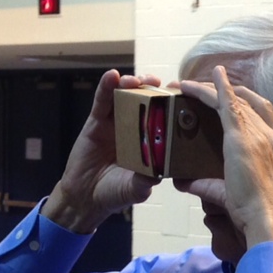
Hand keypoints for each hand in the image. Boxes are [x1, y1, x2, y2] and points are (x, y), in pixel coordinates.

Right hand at [44, 69, 160, 233]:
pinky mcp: (97, 121)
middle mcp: (136, 129)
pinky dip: (107, 86)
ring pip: (126, 97)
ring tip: (140, 80)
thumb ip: (144, 181)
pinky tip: (112, 76)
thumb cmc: (115, 193)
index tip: (186, 98)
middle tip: (165, 84)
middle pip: (148, 103)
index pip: (166, 121)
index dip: (175, 108)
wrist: (86, 196)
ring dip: (133, 84)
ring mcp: (116, 123)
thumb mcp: (135, 189)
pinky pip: (102, 101)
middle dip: (157, 91)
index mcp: (151, 144)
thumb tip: (157, 174)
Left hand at [178, 67, 272, 249]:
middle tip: (210, 86)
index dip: (251, 104)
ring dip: (214, 90)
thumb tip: (181, 182)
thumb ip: (207, 185)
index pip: (266, 118)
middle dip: (231, 93)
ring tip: (192, 85)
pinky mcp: (241, 136)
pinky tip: (211, 76)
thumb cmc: (257, 214)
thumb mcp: (233, 194)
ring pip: (236, 102)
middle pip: (251, 105)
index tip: (238, 97)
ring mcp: (260, 135)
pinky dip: (218, 87)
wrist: (268, 218)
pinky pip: (228, 104)